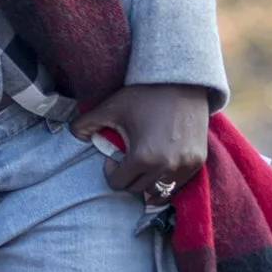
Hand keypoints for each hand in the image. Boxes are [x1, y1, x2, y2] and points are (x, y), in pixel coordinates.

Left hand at [72, 82, 212, 206]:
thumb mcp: (111, 107)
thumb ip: (86, 124)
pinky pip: (178, 182)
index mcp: (143, 158)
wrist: (183, 81)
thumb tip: (72, 135)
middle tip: (127, 159)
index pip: (119, 184)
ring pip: (160, 190)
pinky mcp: (198, 161)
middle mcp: (167, 167)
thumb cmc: (144, 94)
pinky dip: (167, 178)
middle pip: (138, 190)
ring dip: (148, 181)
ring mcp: (186, 166)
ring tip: (144, 162)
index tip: (113, 156)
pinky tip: (160, 160)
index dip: (111, 171)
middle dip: (128, 177)